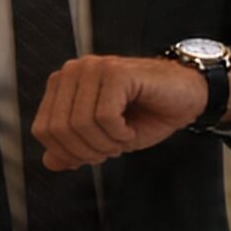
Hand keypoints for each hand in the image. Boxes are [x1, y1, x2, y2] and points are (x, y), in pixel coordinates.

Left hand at [33, 55, 220, 170]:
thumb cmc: (148, 112)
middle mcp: (74, 71)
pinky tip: (131, 128)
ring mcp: (94, 68)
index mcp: (64, 84)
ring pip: (80, 124)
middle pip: (59, 129)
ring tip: (123, 137)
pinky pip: (105, 116)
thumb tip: (50, 162)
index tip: (93, 154)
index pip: (43, 129)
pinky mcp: (116, 72)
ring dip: (106, 143)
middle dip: (87, 150)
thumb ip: (74, 148)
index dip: (67, 153)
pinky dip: (120, 133)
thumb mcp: (105, 138)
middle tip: (111, 149)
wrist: (186, 95)